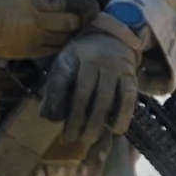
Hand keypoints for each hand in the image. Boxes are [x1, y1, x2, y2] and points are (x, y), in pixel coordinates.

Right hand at [0, 0, 95, 60]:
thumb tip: (64, 1)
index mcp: (34, 1)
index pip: (68, 2)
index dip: (85, 4)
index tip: (94, 4)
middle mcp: (39, 20)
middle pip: (71, 21)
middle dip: (84, 19)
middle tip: (92, 17)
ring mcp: (36, 38)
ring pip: (66, 37)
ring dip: (76, 33)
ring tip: (82, 29)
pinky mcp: (31, 52)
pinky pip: (54, 49)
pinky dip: (63, 44)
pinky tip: (67, 41)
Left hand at [39, 17, 145, 150]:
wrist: (112, 36)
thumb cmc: (83, 56)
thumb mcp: (65, 62)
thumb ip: (55, 87)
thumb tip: (46, 116)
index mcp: (72, 57)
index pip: (62, 79)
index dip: (56, 100)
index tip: (51, 119)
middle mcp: (93, 62)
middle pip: (83, 94)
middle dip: (75, 119)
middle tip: (70, 138)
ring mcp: (113, 69)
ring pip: (105, 99)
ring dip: (96, 123)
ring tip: (89, 139)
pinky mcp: (130, 76)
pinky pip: (128, 98)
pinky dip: (123, 115)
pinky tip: (117, 130)